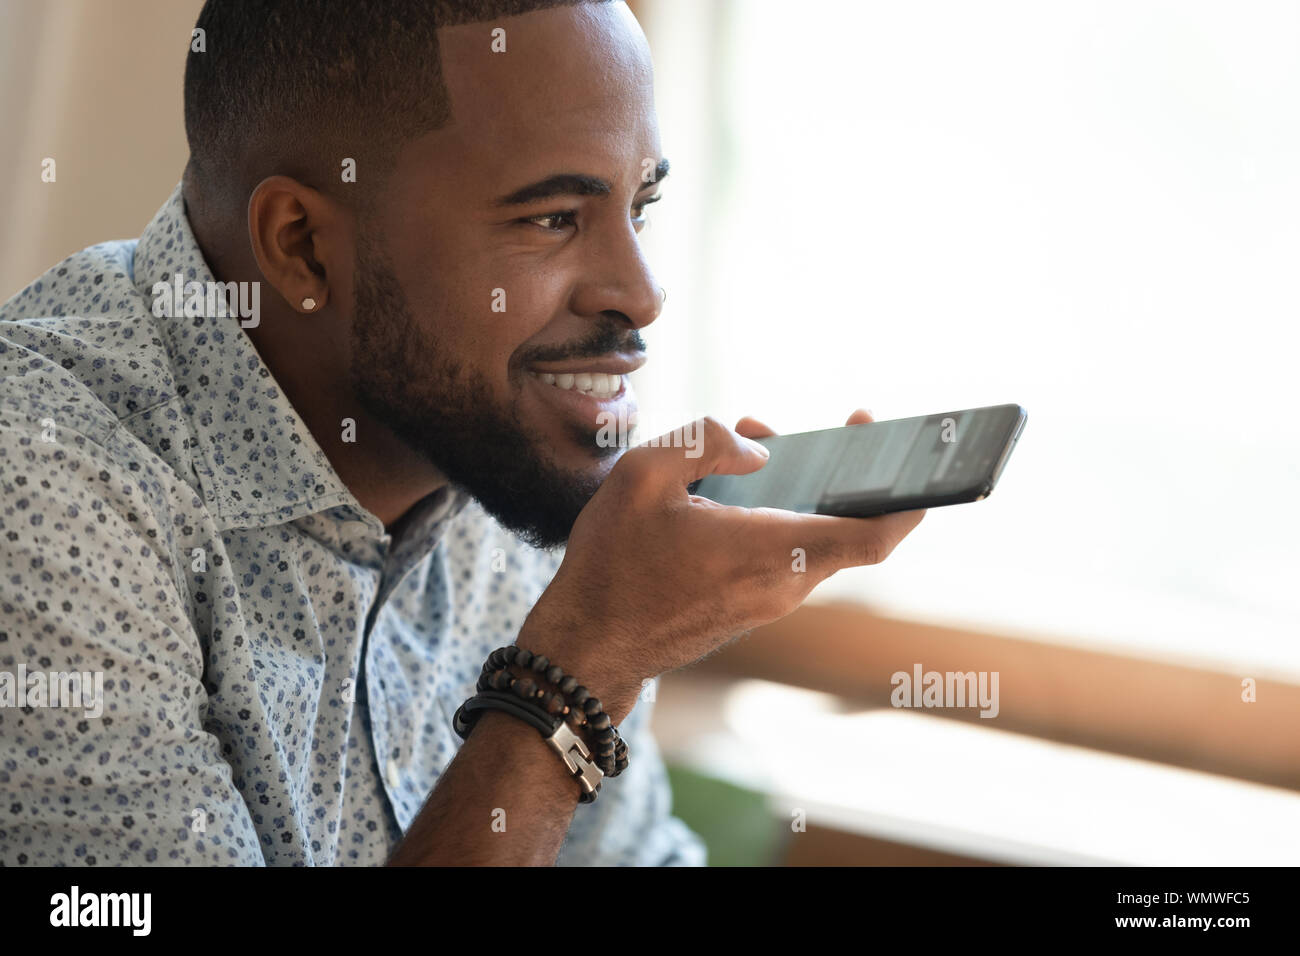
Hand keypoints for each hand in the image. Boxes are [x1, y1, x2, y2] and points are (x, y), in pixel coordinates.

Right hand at [521, 409, 925, 722]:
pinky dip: (777, 518)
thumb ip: (706, 444)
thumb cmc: (612, 563)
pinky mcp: (747, 609)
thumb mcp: (643, 475)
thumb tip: (756, 454)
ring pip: (811, 540)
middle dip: (843, 471)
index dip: (911, 500)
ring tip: (755, 447)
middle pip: (845, 527)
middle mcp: (782, 584)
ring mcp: (766, 603)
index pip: (873, 536)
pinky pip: (783, 557)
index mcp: (770, 551)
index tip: (925, 463)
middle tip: (838, 429)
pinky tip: (732, 490)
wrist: (587, 647)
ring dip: (801, 492)